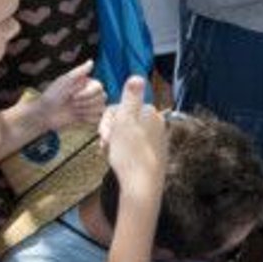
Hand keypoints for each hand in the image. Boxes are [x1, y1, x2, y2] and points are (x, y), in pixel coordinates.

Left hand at [36, 60, 105, 131]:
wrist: (44, 115)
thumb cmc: (51, 96)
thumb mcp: (64, 81)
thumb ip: (79, 71)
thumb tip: (91, 61)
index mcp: (85, 83)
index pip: (100, 87)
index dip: (88, 93)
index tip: (73, 96)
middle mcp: (90, 94)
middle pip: (103, 98)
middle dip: (86, 103)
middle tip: (72, 104)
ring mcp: (89, 106)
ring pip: (101, 108)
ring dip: (86, 111)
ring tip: (74, 110)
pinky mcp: (88, 117)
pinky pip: (98, 118)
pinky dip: (88, 119)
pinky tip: (78, 117)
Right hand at [98, 76, 166, 203]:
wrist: (141, 186)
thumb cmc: (131, 153)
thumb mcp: (126, 120)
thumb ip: (131, 97)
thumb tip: (137, 76)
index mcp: (151, 113)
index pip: (120, 108)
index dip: (108, 120)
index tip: (105, 134)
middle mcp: (157, 125)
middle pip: (124, 121)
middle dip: (111, 131)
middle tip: (106, 146)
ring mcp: (156, 141)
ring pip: (126, 135)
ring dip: (114, 142)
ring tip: (111, 155)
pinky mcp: (153, 155)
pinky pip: (133, 148)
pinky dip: (123, 152)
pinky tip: (118, 161)